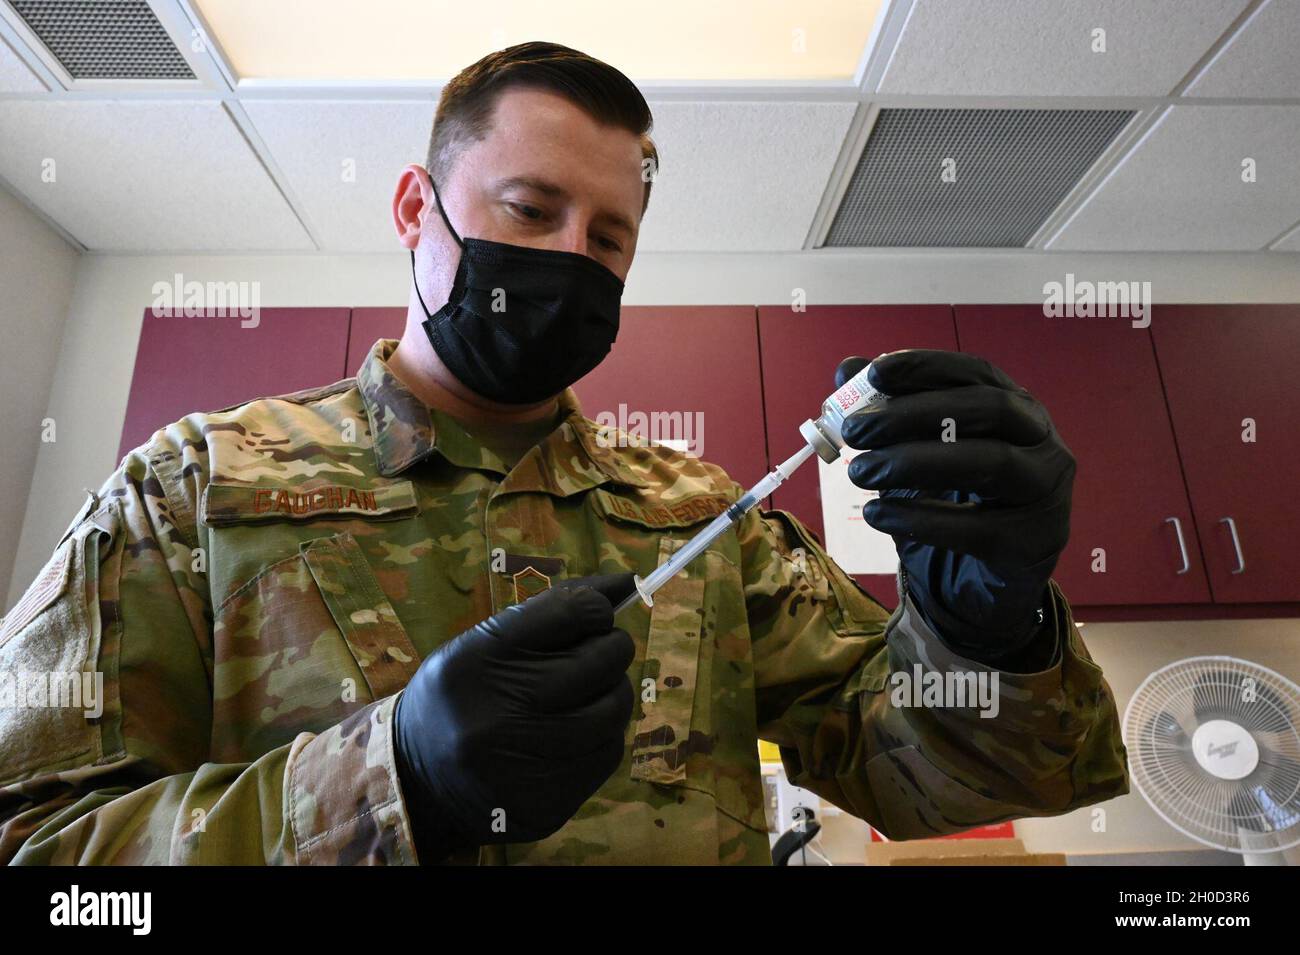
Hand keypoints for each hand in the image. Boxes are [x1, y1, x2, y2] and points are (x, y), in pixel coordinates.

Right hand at [393, 573, 636, 859]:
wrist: (418, 782)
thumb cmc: (463, 697)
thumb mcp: (484, 643)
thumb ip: (553, 610)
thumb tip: (625, 581)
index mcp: (478, 659)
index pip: (571, 611)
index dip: (596, 608)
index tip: (595, 616)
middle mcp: (499, 711)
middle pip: (601, 659)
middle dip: (611, 649)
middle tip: (599, 654)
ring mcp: (524, 762)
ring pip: (613, 708)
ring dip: (613, 693)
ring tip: (590, 694)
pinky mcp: (547, 800)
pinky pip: (609, 752)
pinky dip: (604, 735)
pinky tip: (578, 733)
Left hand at [837, 350, 1074, 658]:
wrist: (983, 579)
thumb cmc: (956, 502)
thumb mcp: (921, 453)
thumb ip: (890, 411)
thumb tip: (846, 369)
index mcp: (1018, 409)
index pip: (978, 373)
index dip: (928, 367)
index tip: (875, 372)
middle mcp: (1043, 442)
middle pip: (987, 409)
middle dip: (914, 414)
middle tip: (856, 431)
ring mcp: (1045, 491)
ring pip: (990, 462)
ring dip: (915, 463)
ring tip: (860, 472)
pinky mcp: (1032, 542)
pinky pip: (977, 527)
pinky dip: (920, 518)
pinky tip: (876, 515)